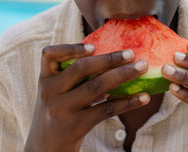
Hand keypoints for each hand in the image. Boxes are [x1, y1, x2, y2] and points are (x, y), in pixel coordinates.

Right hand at [24, 43, 149, 151]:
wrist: (45, 149)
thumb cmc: (57, 114)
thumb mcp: (54, 93)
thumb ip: (71, 77)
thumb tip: (111, 59)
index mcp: (45, 79)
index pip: (49, 54)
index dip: (70, 48)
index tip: (93, 46)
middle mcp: (50, 92)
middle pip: (81, 68)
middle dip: (109, 59)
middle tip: (131, 53)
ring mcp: (62, 109)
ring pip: (97, 87)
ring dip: (123, 75)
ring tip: (142, 67)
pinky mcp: (76, 125)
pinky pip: (106, 110)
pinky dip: (128, 102)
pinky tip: (143, 97)